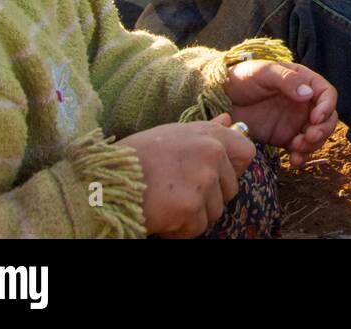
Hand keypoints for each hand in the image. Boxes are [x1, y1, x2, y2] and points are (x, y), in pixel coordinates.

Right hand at [122, 116, 254, 237]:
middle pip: (231, 190)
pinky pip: (197, 228)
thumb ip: (204, 130)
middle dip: (208, 198)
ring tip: (166, 202)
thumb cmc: (135, 157)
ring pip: (215, 212)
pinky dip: (180, 230)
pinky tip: (161, 215)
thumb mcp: (172, 134)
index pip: (246, 153)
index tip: (212, 176)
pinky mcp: (190, 206)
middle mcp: (211, 153)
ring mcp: (202, 180)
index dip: (232, 170)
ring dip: (193, 215)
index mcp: (209, 135)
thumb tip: (227, 121)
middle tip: (177, 192)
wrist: (104, 179)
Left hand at [224, 60, 337, 166]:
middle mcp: (304, 103)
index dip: (327, 106)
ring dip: (313, 145)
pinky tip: (294, 159)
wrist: (221, 98)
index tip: (316, 118)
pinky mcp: (285, 138)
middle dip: (323, 130)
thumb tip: (308, 94)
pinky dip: (301, 156)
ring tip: (297, 149)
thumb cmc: (243, 78)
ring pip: (317, 135)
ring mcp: (295, 121)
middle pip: (327, 118)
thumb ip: (287, 80)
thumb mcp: (263, 72)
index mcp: (304, 82)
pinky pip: (300, 149)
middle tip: (308, 138)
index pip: (326, 94)